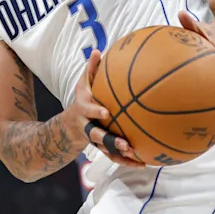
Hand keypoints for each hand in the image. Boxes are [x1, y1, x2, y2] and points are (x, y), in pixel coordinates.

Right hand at [65, 50, 145, 167]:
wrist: (70, 125)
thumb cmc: (83, 100)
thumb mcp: (83, 84)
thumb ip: (91, 69)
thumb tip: (98, 50)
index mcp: (84, 110)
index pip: (88, 110)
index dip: (95, 112)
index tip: (106, 112)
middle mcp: (88, 127)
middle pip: (96, 136)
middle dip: (109, 141)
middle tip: (125, 144)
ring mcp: (94, 140)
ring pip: (106, 151)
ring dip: (120, 156)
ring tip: (136, 157)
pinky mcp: (102, 149)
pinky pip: (115, 157)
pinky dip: (128, 162)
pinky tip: (144, 164)